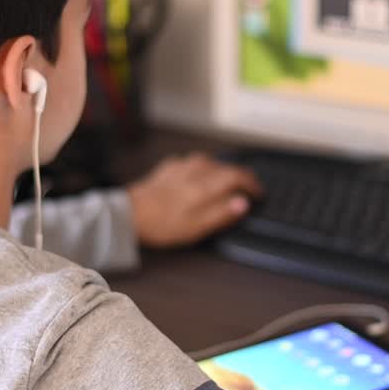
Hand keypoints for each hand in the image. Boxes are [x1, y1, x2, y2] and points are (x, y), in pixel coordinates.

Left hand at [126, 153, 262, 248]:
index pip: (238, 176)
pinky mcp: (169, 167)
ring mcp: (181, 166)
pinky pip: (193, 163)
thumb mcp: (196, 227)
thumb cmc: (162, 224)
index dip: (252, 184)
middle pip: (226, 167)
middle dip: (240, 177)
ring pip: (211, 162)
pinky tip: (199, 176)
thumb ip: (222, 213)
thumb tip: (243, 203)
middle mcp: (195, 171)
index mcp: (205, 185)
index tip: (259, 192)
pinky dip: (203, 169)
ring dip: (223, 170)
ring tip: (227, 181)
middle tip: (248, 188)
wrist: (130, 214)